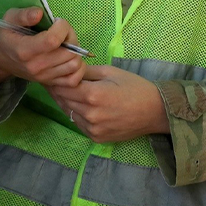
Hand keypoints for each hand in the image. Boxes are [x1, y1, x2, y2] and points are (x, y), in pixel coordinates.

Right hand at [0, 7, 85, 89]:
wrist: (2, 59)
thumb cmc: (8, 35)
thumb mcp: (10, 18)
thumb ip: (24, 15)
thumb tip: (40, 13)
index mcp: (24, 50)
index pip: (52, 40)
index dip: (62, 27)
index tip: (57, 21)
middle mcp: (36, 66)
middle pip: (68, 52)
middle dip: (71, 36)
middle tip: (63, 31)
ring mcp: (44, 77)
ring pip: (74, 65)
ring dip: (76, 51)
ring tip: (66, 43)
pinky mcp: (50, 83)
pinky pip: (73, 80)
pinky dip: (78, 68)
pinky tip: (69, 56)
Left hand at [47, 65, 169, 142]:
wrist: (155, 111)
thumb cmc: (135, 87)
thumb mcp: (111, 72)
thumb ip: (87, 71)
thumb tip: (68, 68)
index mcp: (93, 94)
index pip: (63, 86)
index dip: (55, 79)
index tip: (50, 72)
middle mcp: (90, 114)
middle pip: (63, 100)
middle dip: (57, 89)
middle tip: (51, 80)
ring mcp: (92, 128)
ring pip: (68, 113)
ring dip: (65, 102)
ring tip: (63, 91)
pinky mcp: (96, 138)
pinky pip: (78, 124)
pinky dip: (75, 114)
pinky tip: (78, 105)